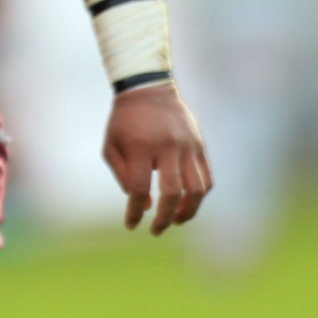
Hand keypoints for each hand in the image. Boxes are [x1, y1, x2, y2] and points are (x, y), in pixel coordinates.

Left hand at [104, 84, 210, 234]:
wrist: (148, 87)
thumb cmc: (125, 121)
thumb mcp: (111, 145)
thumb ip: (123, 176)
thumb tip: (145, 206)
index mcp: (140, 146)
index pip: (140, 190)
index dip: (135, 213)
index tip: (132, 225)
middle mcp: (167, 146)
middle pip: (172, 193)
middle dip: (165, 219)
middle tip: (157, 230)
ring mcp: (187, 145)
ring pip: (196, 190)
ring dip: (188, 212)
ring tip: (176, 221)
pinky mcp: (199, 145)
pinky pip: (206, 178)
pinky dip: (199, 196)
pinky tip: (187, 204)